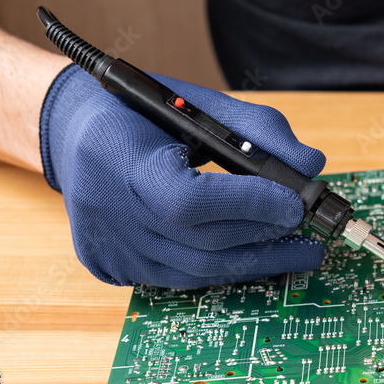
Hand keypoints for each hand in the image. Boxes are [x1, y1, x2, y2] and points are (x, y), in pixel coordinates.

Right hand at [39, 66, 325, 288]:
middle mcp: (107, 210)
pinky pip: (180, 279)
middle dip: (265, 237)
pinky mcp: (112, 267)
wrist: (71, 133)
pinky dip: (222, 268)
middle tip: (307, 230)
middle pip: (203, 243)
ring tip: (294, 250)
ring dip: (254, 262)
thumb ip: (257, 129)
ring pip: (197, 271)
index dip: (249, 205)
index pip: (191, 200)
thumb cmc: (137, 114)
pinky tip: (251, 256)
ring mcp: (108, 247)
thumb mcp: (195, 104)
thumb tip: (311, 165)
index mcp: (119, 158)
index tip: (295, 204)